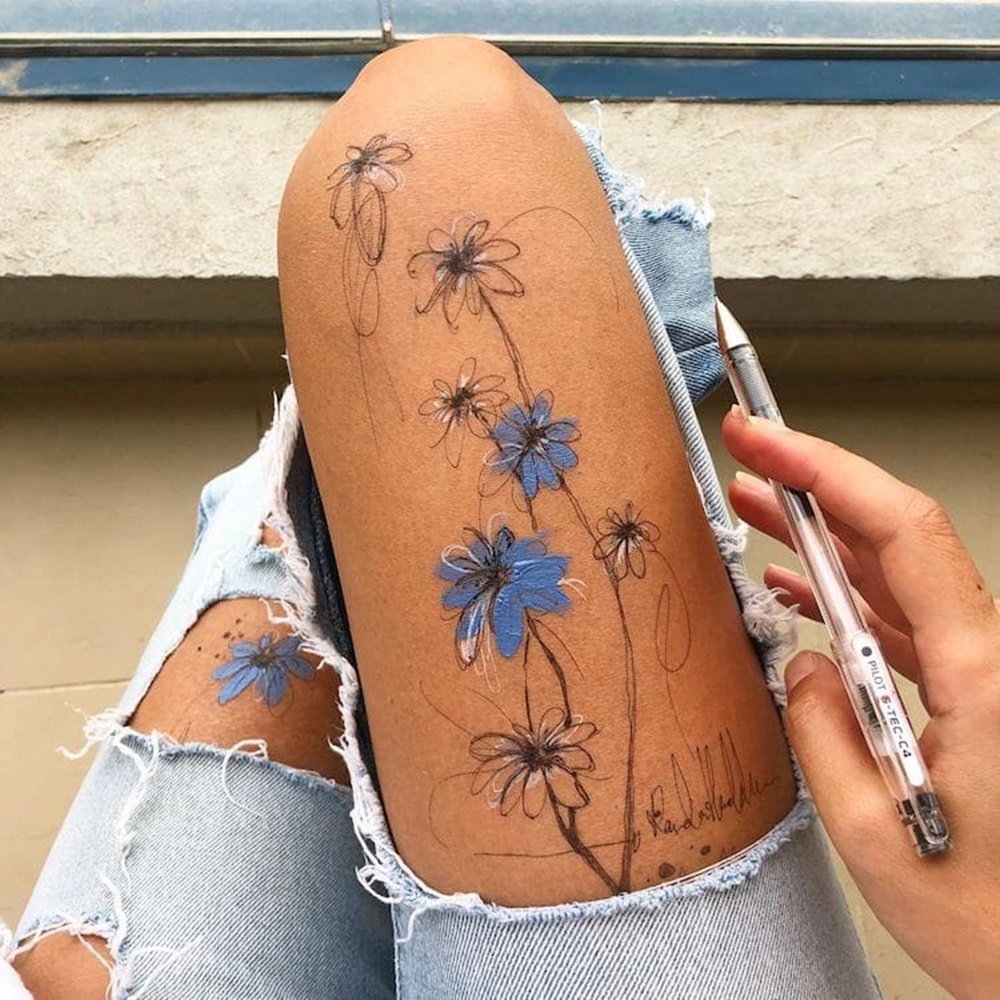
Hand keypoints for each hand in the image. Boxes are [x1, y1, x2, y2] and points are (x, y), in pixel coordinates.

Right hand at [722, 407, 999, 999]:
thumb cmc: (993, 926)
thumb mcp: (870, 834)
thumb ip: (819, 732)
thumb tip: (801, 662)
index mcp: (980, 679)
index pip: (901, 535)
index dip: (829, 471)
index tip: (767, 442)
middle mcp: (991, 662)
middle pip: (897, 539)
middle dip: (816, 487)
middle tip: (750, 455)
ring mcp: (981, 675)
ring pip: (896, 575)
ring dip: (824, 537)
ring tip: (759, 508)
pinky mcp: (970, 695)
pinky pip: (901, 622)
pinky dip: (843, 595)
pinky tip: (798, 591)